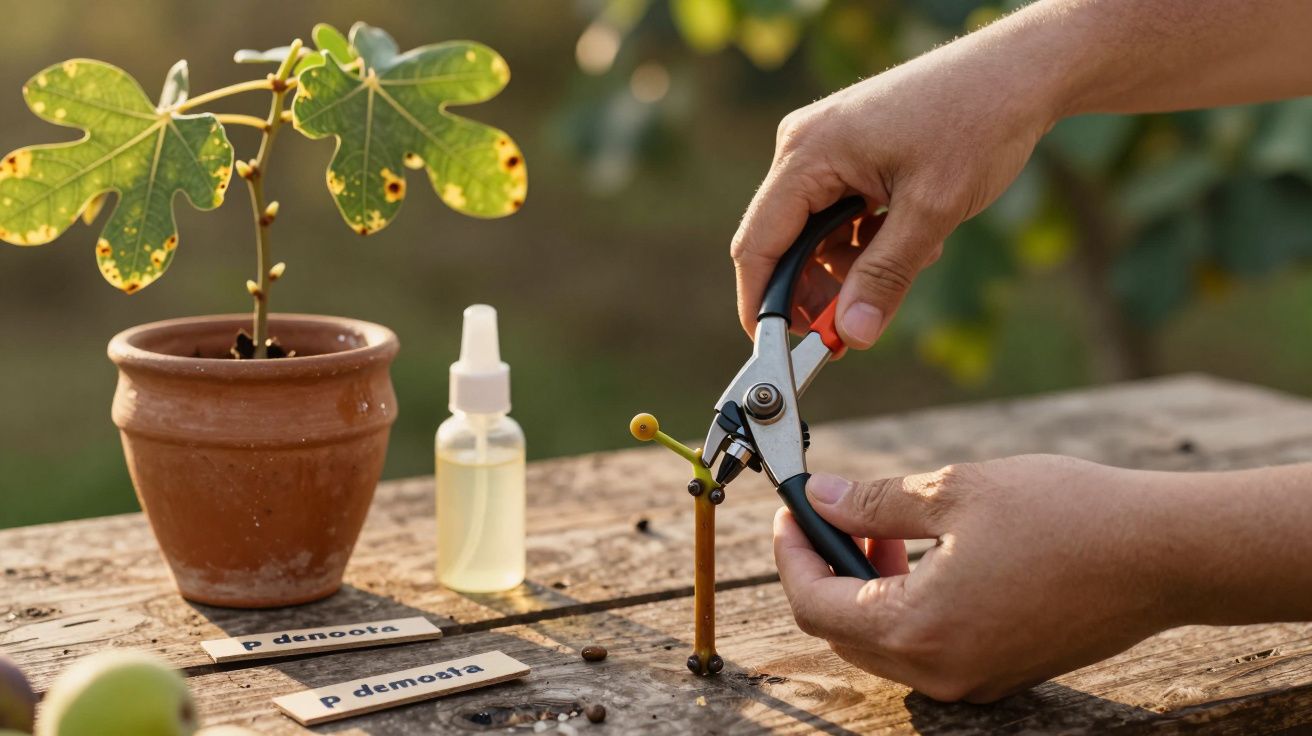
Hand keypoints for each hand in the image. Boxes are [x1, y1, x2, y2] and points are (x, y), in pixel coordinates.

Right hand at [731, 26, 1059, 348]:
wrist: (1021, 71)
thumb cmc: (977, 121)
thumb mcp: (933, 209)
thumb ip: (885, 275)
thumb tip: (852, 336)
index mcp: (809, 152)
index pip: (759, 243)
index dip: (761, 303)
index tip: (774, 350)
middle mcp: (805, 146)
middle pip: (785, 242)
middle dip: (819, 289)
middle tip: (855, 326)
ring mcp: (825, 147)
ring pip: (817, 234)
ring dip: (855, 263)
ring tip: (914, 259)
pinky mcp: (849, 152)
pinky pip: (840, 214)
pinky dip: (870, 239)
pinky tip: (916, 233)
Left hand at [773, 455, 1186, 701]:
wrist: (1165, 554)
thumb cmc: (1067, 516)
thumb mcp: (954, 492)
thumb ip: (872, 503)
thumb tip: (819, 499)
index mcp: (918, 630)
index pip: (815, 605)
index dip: (791, 555)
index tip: (790, 513)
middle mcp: (940, 671)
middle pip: (843, 631)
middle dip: (826, 569)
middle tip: (834, 514)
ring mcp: (974, 680)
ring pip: (884, 642)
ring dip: (867, 588)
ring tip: (886, 529)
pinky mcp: (1001, 671)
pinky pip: (927, 647)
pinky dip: (907, 605)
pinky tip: (927, 556)